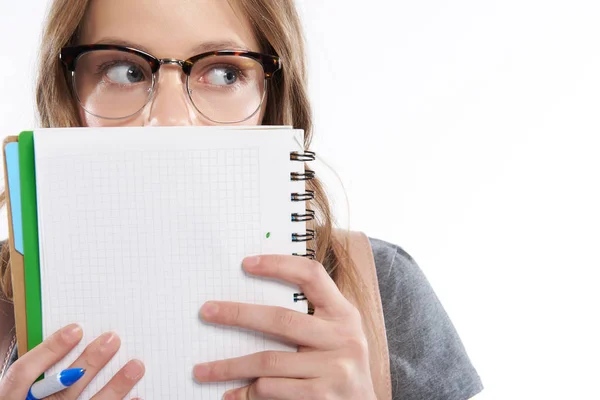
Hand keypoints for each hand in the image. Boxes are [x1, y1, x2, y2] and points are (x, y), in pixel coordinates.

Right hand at [0, 324, 143, 399]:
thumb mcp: (22, 390)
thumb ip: (39, 371)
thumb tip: (72, 338)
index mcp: (13, 399)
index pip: (23, 374)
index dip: (49, 350)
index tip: (76, 329)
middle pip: (64, 387)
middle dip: (90, 362)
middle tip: (113, 339)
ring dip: (116, 386)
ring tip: (136, 366)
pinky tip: (138, 395)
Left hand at [194, 255, 375, 399]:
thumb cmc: (341, 367)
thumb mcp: (337, 335)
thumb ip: (311, 317)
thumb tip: (254, 303)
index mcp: (344, 314)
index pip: (312, 276)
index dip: (279, 265)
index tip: (246, 263)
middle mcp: (342, 337)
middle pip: (281, 319)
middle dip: (238, 314)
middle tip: (207, 311)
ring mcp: (334, 368)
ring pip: (269, 361)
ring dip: (230, 366)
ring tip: (202, 370)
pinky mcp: (322, 397)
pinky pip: (273, 389)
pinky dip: (247, 393)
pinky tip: (230, 394)